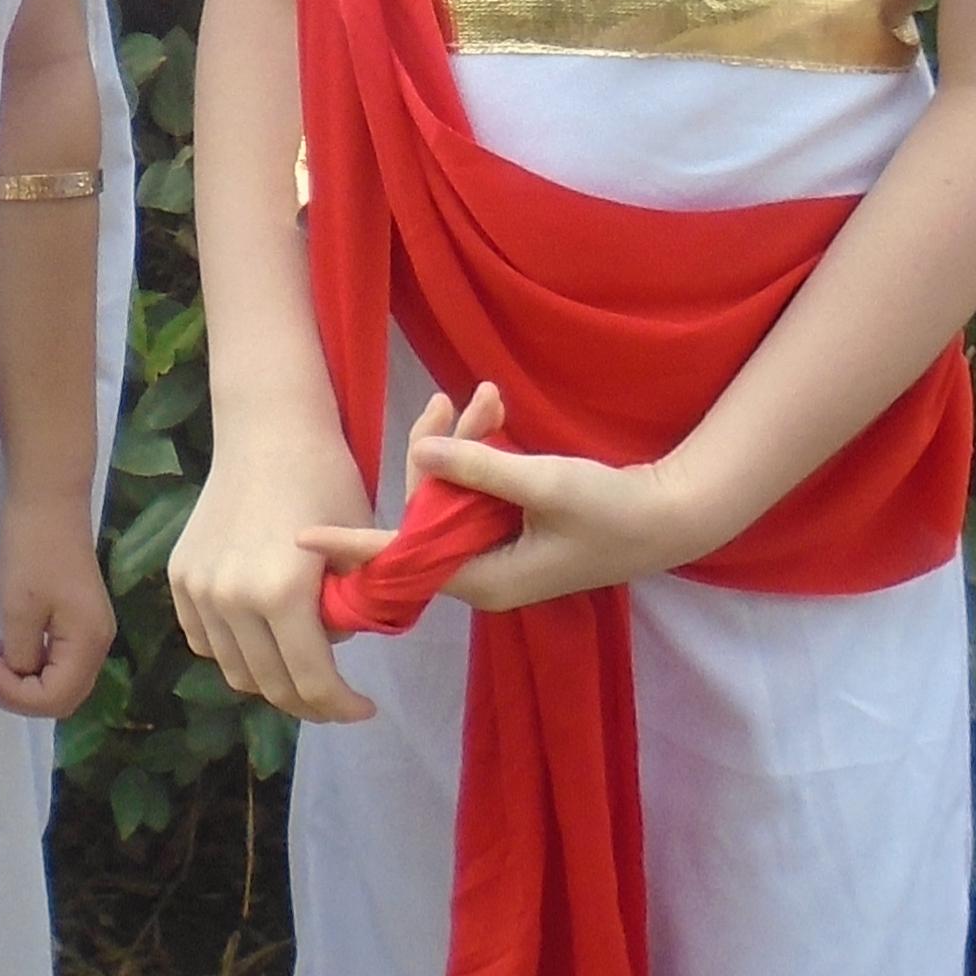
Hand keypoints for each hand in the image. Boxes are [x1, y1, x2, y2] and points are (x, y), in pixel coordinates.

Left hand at [0, 499, 117, 720]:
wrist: (49, 499)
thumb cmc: (32, 550)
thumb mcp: (18, 608)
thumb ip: (21, 654)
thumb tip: (21, 675)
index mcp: (88, 642)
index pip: (57, 698)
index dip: (16, 696)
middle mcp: (99, 642)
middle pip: (66, 696)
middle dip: (24, 695)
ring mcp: (92, 630)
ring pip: (64, 681)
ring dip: (29, 682)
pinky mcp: (81, 617)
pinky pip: (62, 660)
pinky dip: (36, 664)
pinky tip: (12, 645)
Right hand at [168, 429, 379, 724]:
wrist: (269, 431)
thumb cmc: (327, 481)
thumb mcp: (355, 549)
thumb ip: (347, 613)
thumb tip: (331, 650)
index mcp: (282, 594)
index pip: (313, 681)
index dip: (342, 706)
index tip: (363, 709)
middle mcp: (233, 600)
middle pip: (270, 685)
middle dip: (309, 704)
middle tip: (334, 700)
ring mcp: (199, 590)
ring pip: (233, 670)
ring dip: (269, 680)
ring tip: (299, 669)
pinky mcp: (180, 577)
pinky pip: (204, 639)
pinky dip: (233, 651)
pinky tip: (261, 637)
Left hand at [311, 385, 727, 616]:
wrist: (673, 518)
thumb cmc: (613, 510)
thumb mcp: (544, 482)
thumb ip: (479, 469)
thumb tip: (421, 449)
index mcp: (485, 579)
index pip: (403, 562)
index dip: (352, 547)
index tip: (303, 537)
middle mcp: (484, 572)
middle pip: (427, 520)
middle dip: (432, 457)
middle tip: (444, 401)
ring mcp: (499, 553)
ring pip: (454, 501)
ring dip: (464, 447)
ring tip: (483, 397)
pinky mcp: (515, 533)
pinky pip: (479, 496)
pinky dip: (483, 456)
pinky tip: (491, 411)